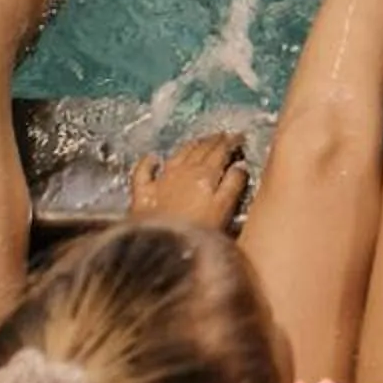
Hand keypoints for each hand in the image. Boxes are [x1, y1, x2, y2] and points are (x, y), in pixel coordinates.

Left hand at [127, 131, 248, 228]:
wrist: (161, 247)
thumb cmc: (198, 231)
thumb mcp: (224, 209)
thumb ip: (233, 184)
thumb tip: (240, 165)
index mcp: (206, 174)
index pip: (220, 151)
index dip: (231, 142)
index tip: (239, 136)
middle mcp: (183, 171)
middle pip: (200, 149)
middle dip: (213, 140)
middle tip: (223, 135)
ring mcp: (161, 179)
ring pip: (178, 154)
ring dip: (190, 145)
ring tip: (199, 140)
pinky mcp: (142, 192)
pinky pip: (144, 170)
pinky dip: (149, 161)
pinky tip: (153, 157)